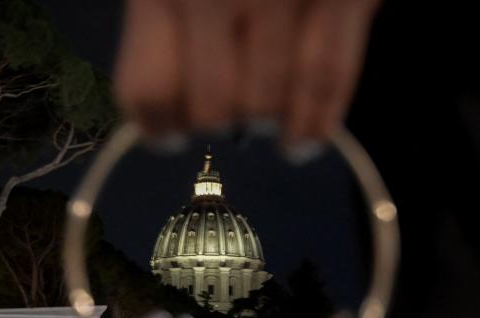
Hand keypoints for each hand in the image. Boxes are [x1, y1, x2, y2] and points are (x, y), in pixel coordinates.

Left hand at [114, 0, 380, 150]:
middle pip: (212, 108)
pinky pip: (328, 78)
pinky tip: (308, 137)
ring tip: (281, 141)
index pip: (150, 91)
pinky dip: (318, 120)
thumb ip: (161, 14)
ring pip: (268, 105)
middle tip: (228, 124)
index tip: (167, 137)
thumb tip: (160, 101)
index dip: (157, 129)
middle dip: (218, 126)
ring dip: (270, 132)